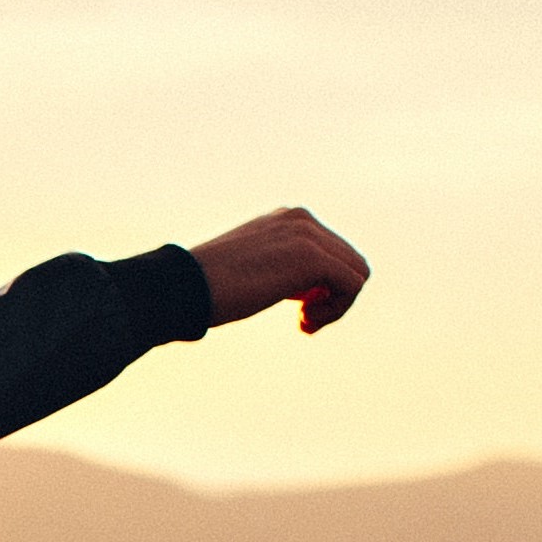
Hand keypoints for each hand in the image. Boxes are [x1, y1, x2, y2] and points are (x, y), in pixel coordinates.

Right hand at [189, 207, 369, 332]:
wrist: (184, 288)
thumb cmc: (208, 289)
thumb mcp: (252, 269)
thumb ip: (282, 269)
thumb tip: (309, 291)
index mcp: (288, 218)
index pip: (334, 252)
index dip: (324, 288)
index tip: (298, 312)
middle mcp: (302, 218)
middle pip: (351, 262)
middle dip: (333, 298)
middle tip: (302, 321)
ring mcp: (308, 235)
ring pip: (357, 274)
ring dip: (336, 307)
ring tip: (303, 322)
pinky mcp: (311, 258)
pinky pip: (352, 285)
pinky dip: (336, 310)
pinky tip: (303, 322)